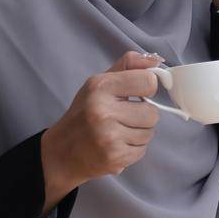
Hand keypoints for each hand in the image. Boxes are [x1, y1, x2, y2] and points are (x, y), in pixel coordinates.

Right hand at [39, 51, 162, 210]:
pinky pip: (142, 150)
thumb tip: (157, 60)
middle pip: (153, 113)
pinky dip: (133, 149)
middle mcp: (103, 111)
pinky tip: (116, 145)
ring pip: (149, 133)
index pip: (148, 81)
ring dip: (138, 134)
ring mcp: (109, 136)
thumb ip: (128, 66)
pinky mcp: (114, 157)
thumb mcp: (98, 83)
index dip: (147, 88)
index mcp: (100, 87)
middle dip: (143, 116)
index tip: (138, 94)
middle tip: (124, 118)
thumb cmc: (84, 114)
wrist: (61, 152)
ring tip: (118, 132)